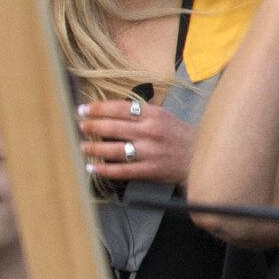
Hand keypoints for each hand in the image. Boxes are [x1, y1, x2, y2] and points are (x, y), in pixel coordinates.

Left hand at [75, 94, 194, 184]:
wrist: (200, 157)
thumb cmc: (179, 136)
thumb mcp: (163, 116)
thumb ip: (140, 114)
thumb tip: (111, 113)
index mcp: (153, 114)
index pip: (119, 108)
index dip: (97, 108)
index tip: (83, 109)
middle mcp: (150, 131)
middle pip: (112, 127)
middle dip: (91, 126)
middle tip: (78, 126)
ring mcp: (149, 152)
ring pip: (114, 149)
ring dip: (93, 147)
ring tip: (81, 146)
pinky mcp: (150, 170)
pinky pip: (122, 170)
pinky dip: (105, 169)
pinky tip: (93, 167)